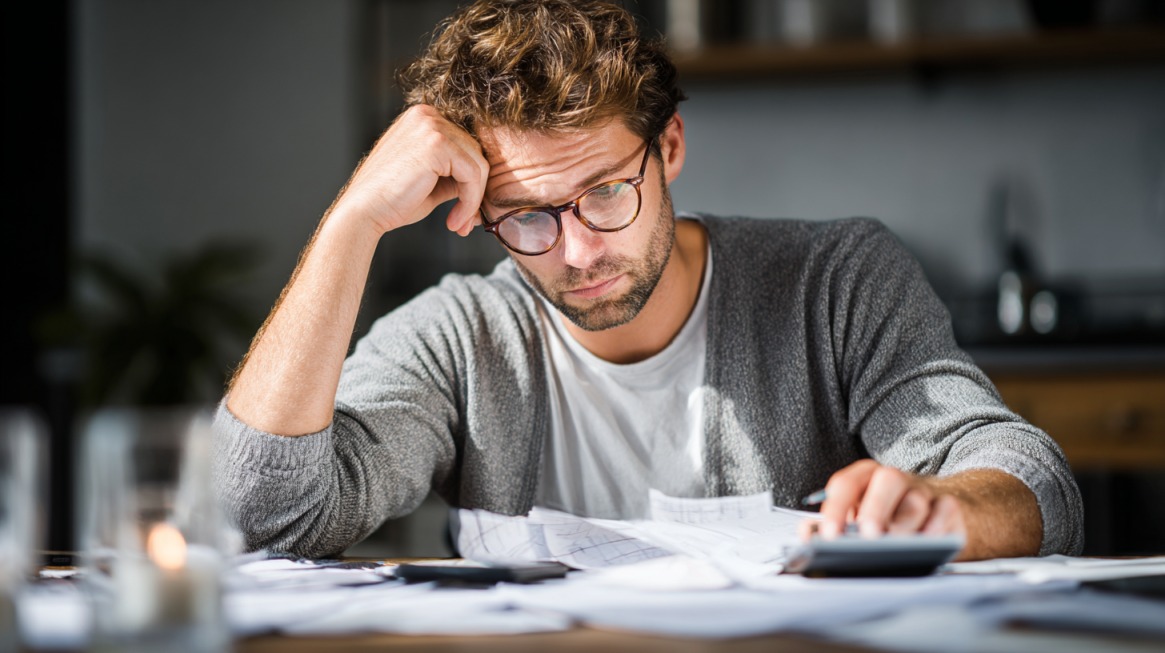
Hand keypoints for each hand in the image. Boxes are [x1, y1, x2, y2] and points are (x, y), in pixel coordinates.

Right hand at [331, 104, 489, 236]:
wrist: (363, 212)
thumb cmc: (391, 201)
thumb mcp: (431, 181)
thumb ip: (454, 174)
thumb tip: (481, 182)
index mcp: (422, 119)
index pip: (465, 145)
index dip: (471, 180)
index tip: (465, 211)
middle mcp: (426, 114)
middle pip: (476, 152)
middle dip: (476, 191)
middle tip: (465, 222)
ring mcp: (431, 125)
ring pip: (478, 164)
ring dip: (474, 199)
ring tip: (458, 223)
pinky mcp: (437, 143)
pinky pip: (473, 175)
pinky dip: (470, 201)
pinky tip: (454, 220)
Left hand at [803, 459, 966, 541]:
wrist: (938, 512)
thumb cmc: (887, 516)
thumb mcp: (856, 517)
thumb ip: (832, 523)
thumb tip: (807, 533)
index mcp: (865, 476)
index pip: (847, 483)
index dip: (836, 507)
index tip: (829, 534)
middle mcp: (894, 478)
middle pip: (887, 480)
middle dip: (876, 509)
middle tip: (870, 537)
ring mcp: (924, 490)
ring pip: (917, 501)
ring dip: (905, 526)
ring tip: (896, 547)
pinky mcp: (949, 506)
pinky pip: (945, 513)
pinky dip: (936, 530)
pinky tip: (927, 544)